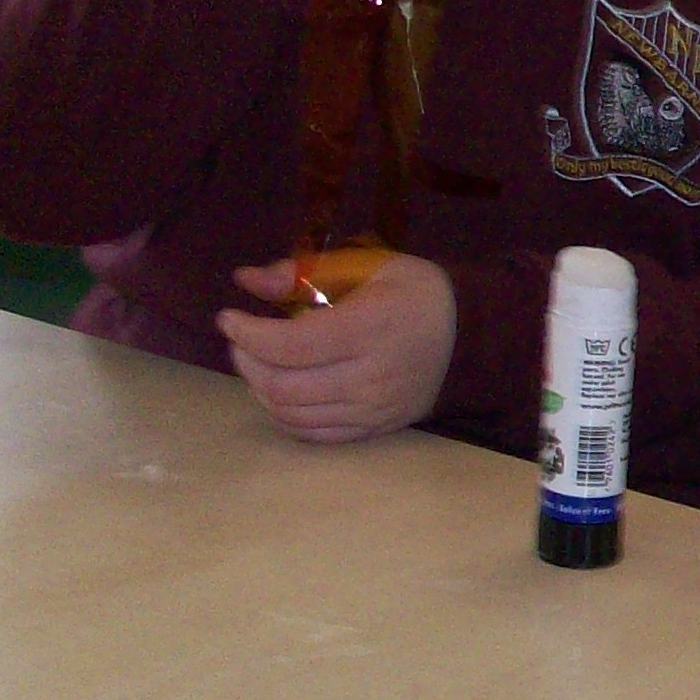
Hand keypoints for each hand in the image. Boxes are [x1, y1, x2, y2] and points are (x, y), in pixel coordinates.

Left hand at [217, 253, 458, 442]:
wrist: (471, 338)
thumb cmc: (415, 294)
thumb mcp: (367, 265)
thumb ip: (304, 271)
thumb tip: (245, 280)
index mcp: (370, 328)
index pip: (288, 345)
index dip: (246, 334)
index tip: (228, 317)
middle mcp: (370, 376)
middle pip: (282, 385)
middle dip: (246, 362)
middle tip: (240, 341)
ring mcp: (372, 409)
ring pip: (292, 414)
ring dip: (260, 389)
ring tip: (257, 363)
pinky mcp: (374, 428)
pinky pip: (314, 433)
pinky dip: (284, 415)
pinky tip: (280, 391)